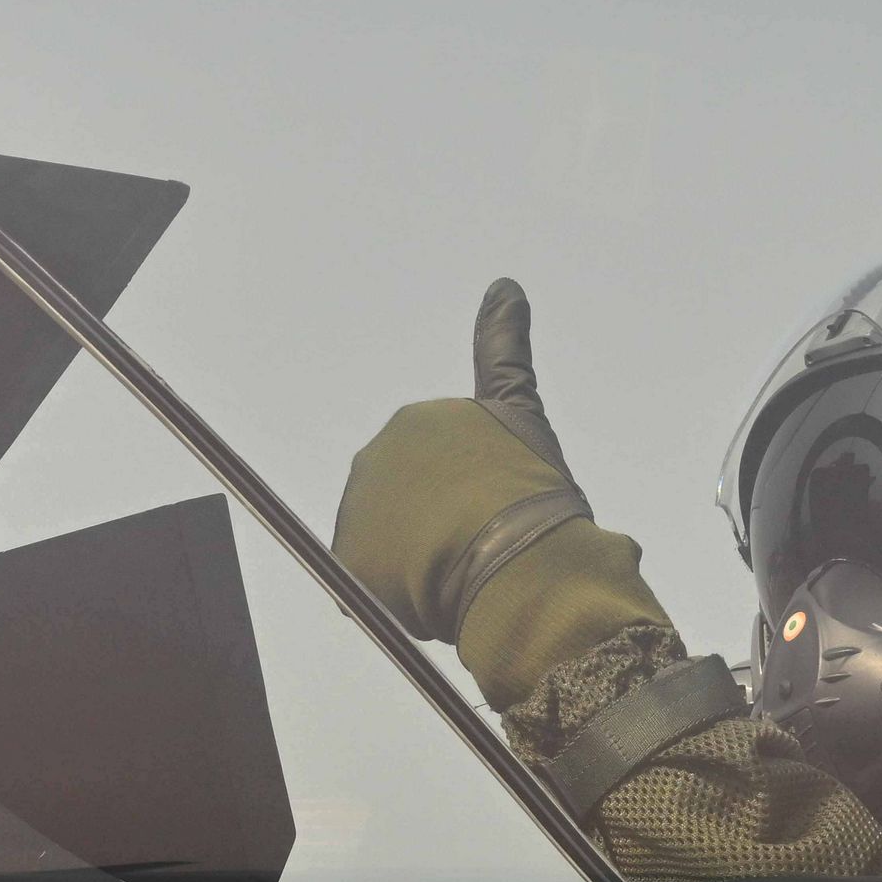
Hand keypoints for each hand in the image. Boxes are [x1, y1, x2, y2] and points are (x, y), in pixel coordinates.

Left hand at [335, 280, 594, 642]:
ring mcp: (360, 505)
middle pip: (413, 499)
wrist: (516, 564)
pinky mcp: (349, 558)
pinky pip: (372, 585)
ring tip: (466, 572)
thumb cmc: (531, 493)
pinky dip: (400, 597)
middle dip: (445, 523)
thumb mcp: (522, 413)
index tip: (496, 505)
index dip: (474, 488)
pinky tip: (436, 597)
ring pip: (393, 543)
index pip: (440, 459)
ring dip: (422, 562)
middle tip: (491, 544)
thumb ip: (505, 349)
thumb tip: (504, 283)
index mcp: (419, 420)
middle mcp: (380, 454)